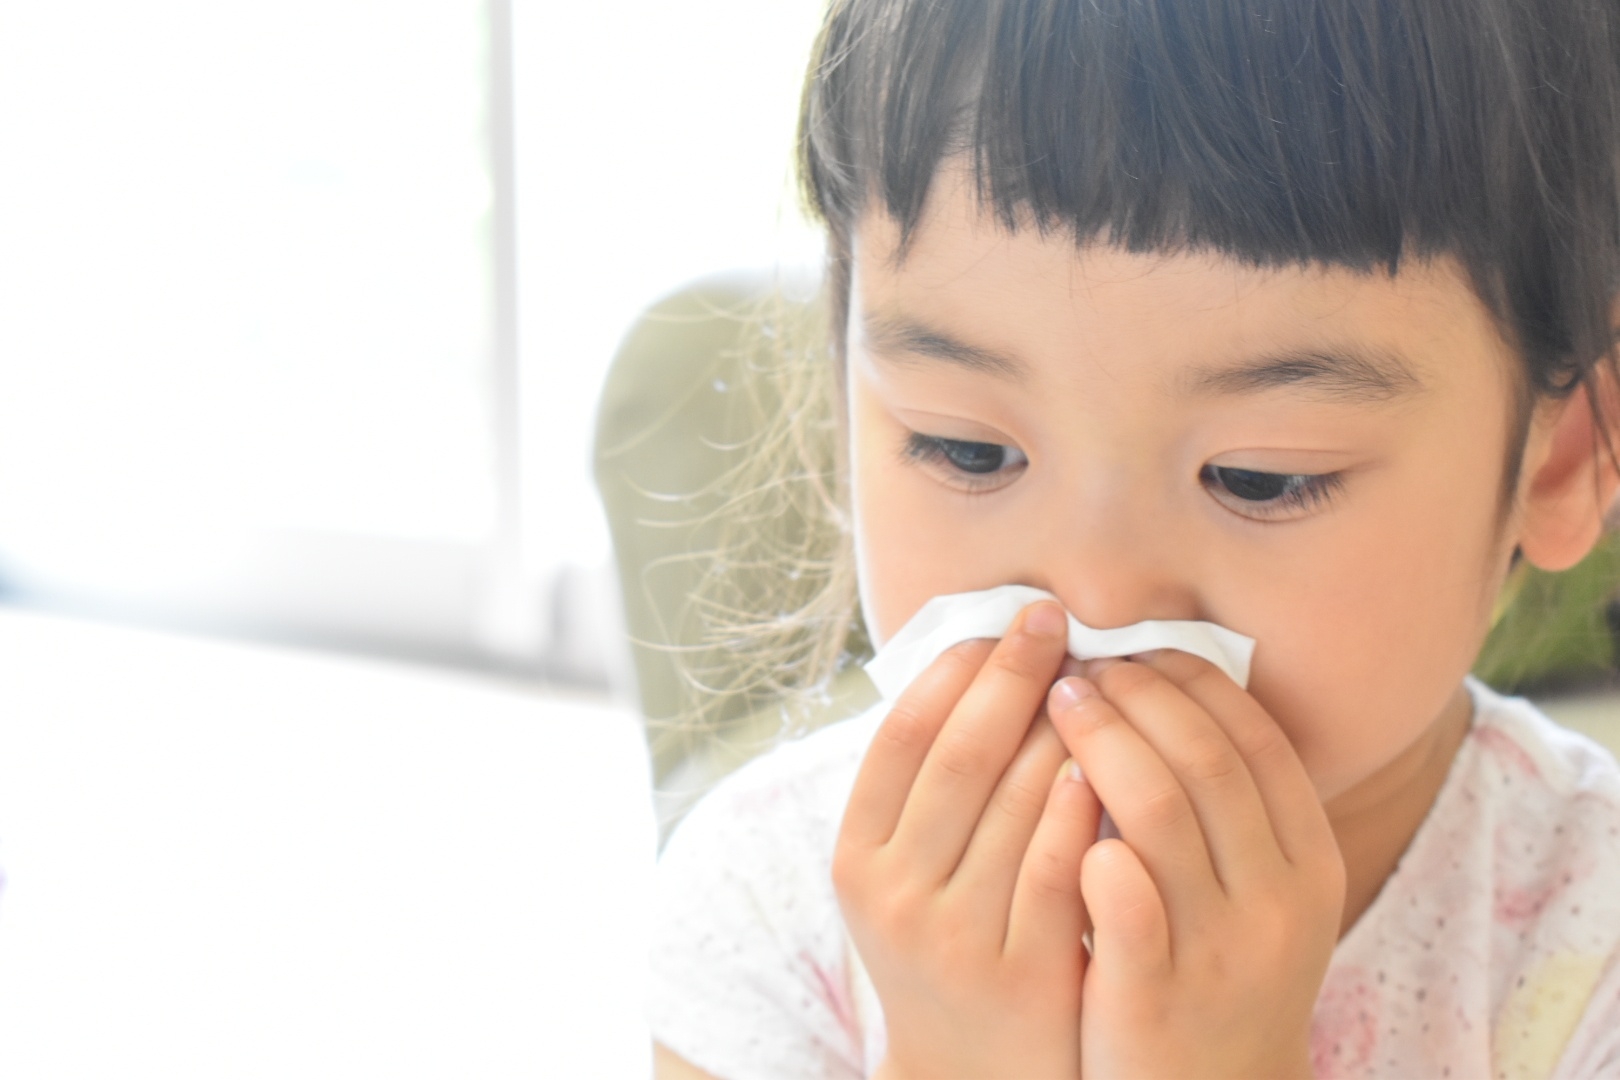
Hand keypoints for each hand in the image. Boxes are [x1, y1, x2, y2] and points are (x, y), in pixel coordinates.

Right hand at [836, 602, 1102, 1079]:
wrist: (972, 1074)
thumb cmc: (952, 944)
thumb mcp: (909, 873)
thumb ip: (931, 789)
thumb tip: (979, 659)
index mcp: (857, 856)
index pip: (902, 736)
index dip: (954, 670)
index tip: (1002, 623)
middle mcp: (894, 894)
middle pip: (960, 755)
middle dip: (1012, 675)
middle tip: (1054, 621)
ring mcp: (955, 937)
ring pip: (1013, 800)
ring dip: (1059, 725)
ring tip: (1094, 675)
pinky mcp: (1021, 975)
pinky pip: (1057, 865)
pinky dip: (1080, 803)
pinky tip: (1109, 760)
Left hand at [1047, 651, 1345, 1078]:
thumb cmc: (1213, 971)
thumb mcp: (1252, 891)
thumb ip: (1226, 807)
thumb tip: (1166, 686)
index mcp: (1309, 863)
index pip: (1255, 738)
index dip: (1190, 680)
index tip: (1133, 646)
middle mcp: (1280, 901)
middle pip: (1205, 760)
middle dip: (1136, 696)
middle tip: (1080, 665)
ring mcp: (1221, 951)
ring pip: (1161, 814)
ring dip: (1102, 742)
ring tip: (1054, 703)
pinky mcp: (1156, 994)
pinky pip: (1129, 905)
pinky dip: (1095, 843)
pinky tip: (1059, 795)